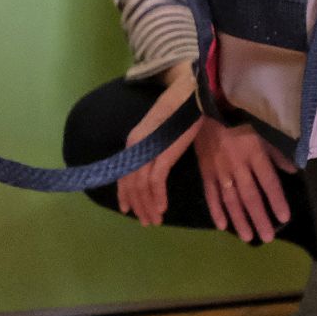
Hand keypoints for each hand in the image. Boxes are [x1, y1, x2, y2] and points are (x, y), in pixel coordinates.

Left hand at [115, 69, 201, 226]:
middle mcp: (135, 147)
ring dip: (148, 206)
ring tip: (155, 220)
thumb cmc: (181, 112)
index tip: (130, 210)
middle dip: (139, 206)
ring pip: (142, 187)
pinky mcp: (163, 153)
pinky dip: (158, 197)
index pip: (124, 174)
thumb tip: (155, 167)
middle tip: (147, 221)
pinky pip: (156, 182)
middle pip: (131, 184)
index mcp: (133, 142)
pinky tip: (163, 208)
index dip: (126, 195)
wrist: (191, 93)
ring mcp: (148, 150)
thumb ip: (155, 149)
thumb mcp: (161, 133)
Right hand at [194, 118, 297, 243]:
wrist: (206, 110)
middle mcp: (238, 166)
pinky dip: (215, 210)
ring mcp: (219, 171)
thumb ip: (277, 153)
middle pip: (250, 196)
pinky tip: (222, 226)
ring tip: (247, 237)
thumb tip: (293, 171)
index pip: (268, 182)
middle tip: (267, 238)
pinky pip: (211, 194)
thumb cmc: (238, 120)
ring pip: (231, 200)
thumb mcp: (262, 131)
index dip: (277, 200)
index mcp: (254, 154)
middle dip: (259, 218)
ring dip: (239, 220)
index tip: (284, 218)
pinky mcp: (205, 172)